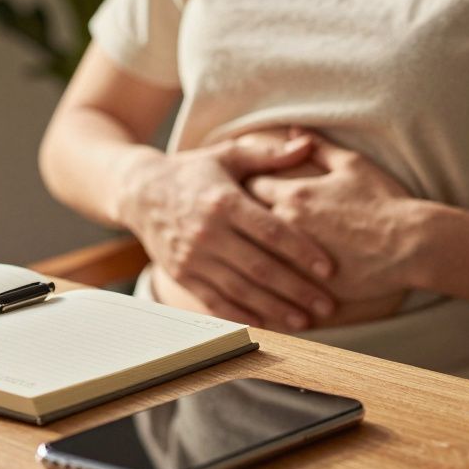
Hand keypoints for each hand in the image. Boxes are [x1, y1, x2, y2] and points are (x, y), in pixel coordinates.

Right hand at [114, 135, 335, 330]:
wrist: (139, 191)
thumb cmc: (192, 172)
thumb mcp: (227, 156)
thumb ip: (269, 155)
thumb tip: (307, 143)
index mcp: (224, 203)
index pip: (271, 232)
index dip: (302, 252)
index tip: (329, 269)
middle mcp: (207, 233)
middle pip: (260, 268)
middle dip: (296, 290)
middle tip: (326, 306)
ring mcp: (192, 257)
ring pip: (240, 290)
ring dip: (274, 309)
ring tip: (304, 321)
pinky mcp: (181, 275)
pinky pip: (214, 301)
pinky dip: (241, 316)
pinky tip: (266, 324)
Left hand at [245, 134, 418, 304]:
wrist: (412, 244)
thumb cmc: (384, 201)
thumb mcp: (352, 165)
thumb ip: (318, 147)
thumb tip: (293, 131)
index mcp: (294, 194)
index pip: (247, 187)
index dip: (242, 190)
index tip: (241, 193)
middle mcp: (286, 225)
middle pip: (242, 224)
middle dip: (236, 224)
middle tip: (233, 225)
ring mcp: (293, 258)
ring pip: (250, 260)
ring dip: (243, 257)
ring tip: (238, 258)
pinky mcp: (304, 286)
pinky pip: (269, 289)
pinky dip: (259, 288)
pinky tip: (254, 290)